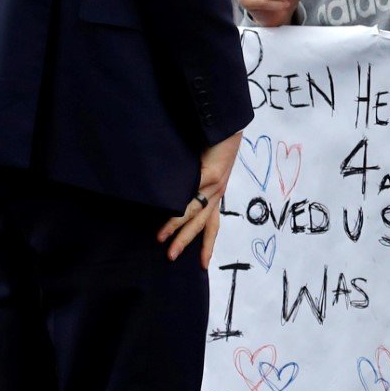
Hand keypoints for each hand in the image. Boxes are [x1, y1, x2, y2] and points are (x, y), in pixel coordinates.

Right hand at [158, 130, 243, 267]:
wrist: (229, 125)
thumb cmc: (213, 145)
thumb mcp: (204, 168)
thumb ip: (191, 182)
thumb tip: (170, 193)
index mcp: (216, 195)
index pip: (211, 226)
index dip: (206, 245)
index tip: (201, 266)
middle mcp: (217, 194)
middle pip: (199, 224)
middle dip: (184, 241)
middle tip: (169, 257)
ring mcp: (215, 185)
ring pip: (192, 211)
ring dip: (175, 225)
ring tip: (160, 237)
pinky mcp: (212, 172)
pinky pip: (192, 189)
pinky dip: (179, 200)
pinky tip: (166, 208)